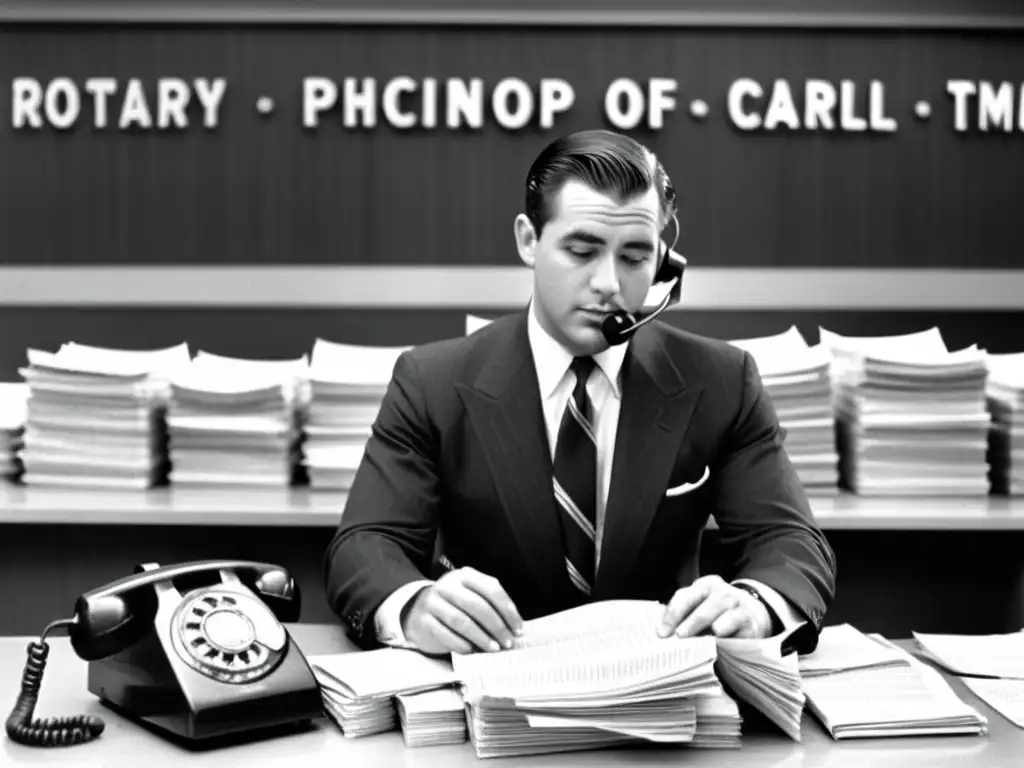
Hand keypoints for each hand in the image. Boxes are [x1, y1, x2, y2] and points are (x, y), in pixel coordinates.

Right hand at [401, 567, 523, 654]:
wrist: (417, 610)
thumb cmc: (453, 605)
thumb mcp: (471, 596)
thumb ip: (490, 606)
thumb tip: (514, 628)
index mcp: (465, 575)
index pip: (492, 589)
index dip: (508, 611)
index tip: (518, 629)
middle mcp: (448, 585)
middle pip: (477, 605)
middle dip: (497, 627)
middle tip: (507, 642)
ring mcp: (433, 602)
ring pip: (462, 621)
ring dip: (481, 638)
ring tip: (493, 648)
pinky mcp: (424, 620)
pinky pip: (445, 634)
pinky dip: (461, 644)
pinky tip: (471, 650)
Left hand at [658, 575, 771, 639]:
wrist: (753, 612)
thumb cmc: (717, 610)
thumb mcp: (700, 603)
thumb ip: (682, 612)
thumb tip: (661, 629)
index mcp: (706, 585)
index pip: (685, 597)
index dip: (672, 615)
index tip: (661, 633)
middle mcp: (723, 593)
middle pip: (705, 609)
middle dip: (691, 624)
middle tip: (680, 637)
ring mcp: (740, 608)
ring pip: (723, 619)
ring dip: (711, 631)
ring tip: (701, 642)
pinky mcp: (751, 624)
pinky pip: (739, 633)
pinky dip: (729, 639)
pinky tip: (721, 646)